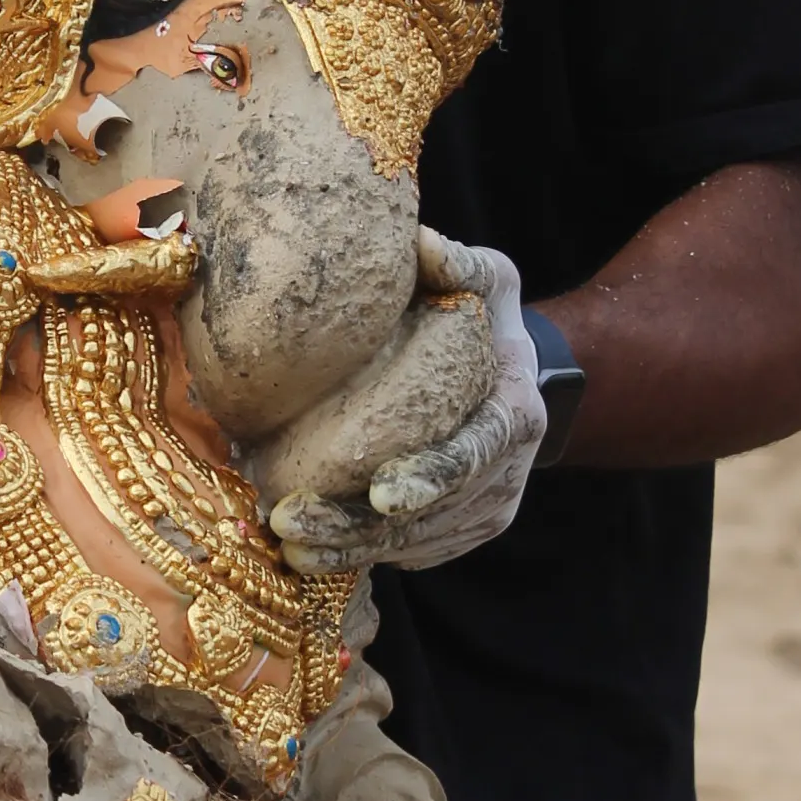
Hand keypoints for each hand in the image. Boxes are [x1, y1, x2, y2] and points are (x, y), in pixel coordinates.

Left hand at [269, 235, 548, 575]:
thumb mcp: (487, 278)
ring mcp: (487, 507)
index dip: (430, 477)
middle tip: (292, 526)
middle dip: (362, 529)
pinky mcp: (463, 528)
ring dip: (352, 553)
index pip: (473, 453)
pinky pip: (415, 554)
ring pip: (418, 545)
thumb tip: (420, 241)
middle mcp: (508, 471)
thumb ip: (459, 262)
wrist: (510, 368)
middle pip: (433, 515)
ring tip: (286, 547)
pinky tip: (310, 555)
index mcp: (515, 413)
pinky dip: (365, 558)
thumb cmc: (487, 314)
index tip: (380, 494)